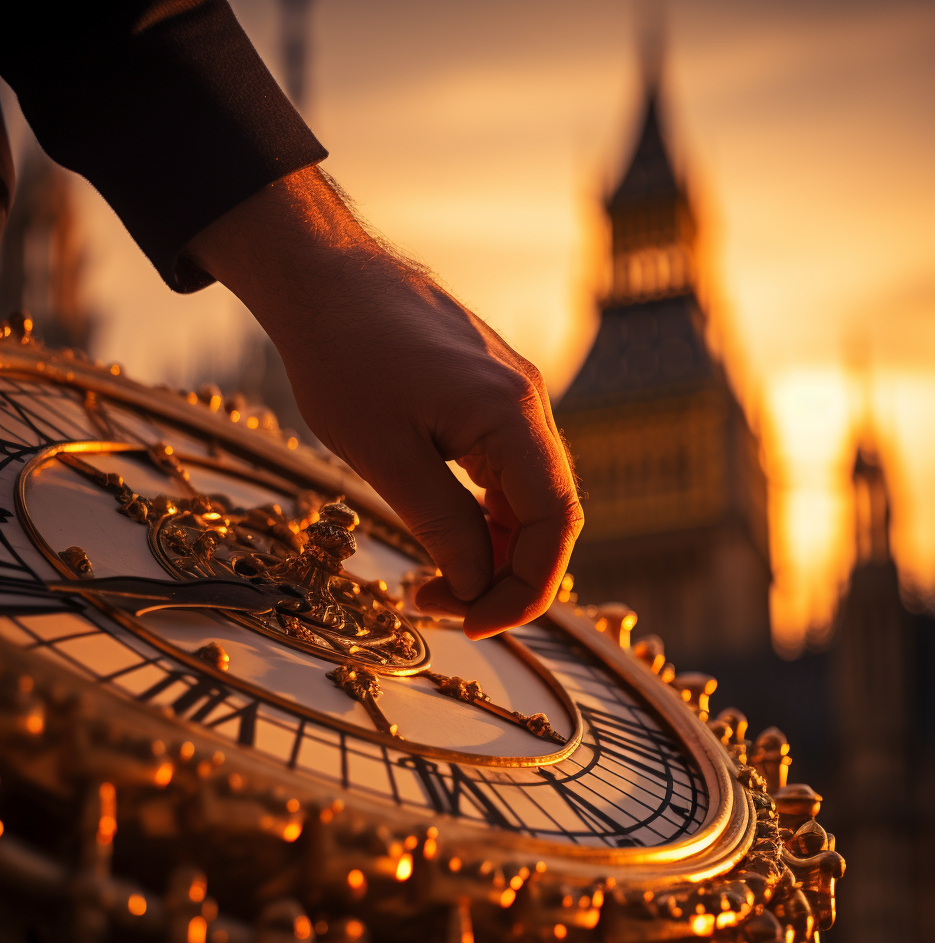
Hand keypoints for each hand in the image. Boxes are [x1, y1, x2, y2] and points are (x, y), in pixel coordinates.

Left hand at [186, 167, 582, 639]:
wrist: (323, 274)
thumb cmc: (342, 353)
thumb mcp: (382, 453)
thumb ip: (441, 522)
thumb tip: (476, 582)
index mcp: (513, 415)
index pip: (557, 520)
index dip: (528, 585)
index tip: (475, 622)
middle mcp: (527, 404)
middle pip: (549, 513)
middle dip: (505, 574)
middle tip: (443, 607)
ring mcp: (511, 397)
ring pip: (526, 495)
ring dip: (491, 547)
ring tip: (434, 579)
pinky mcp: (488, 396)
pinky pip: (503, 469)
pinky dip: (482, 514)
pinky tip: (442, 532)